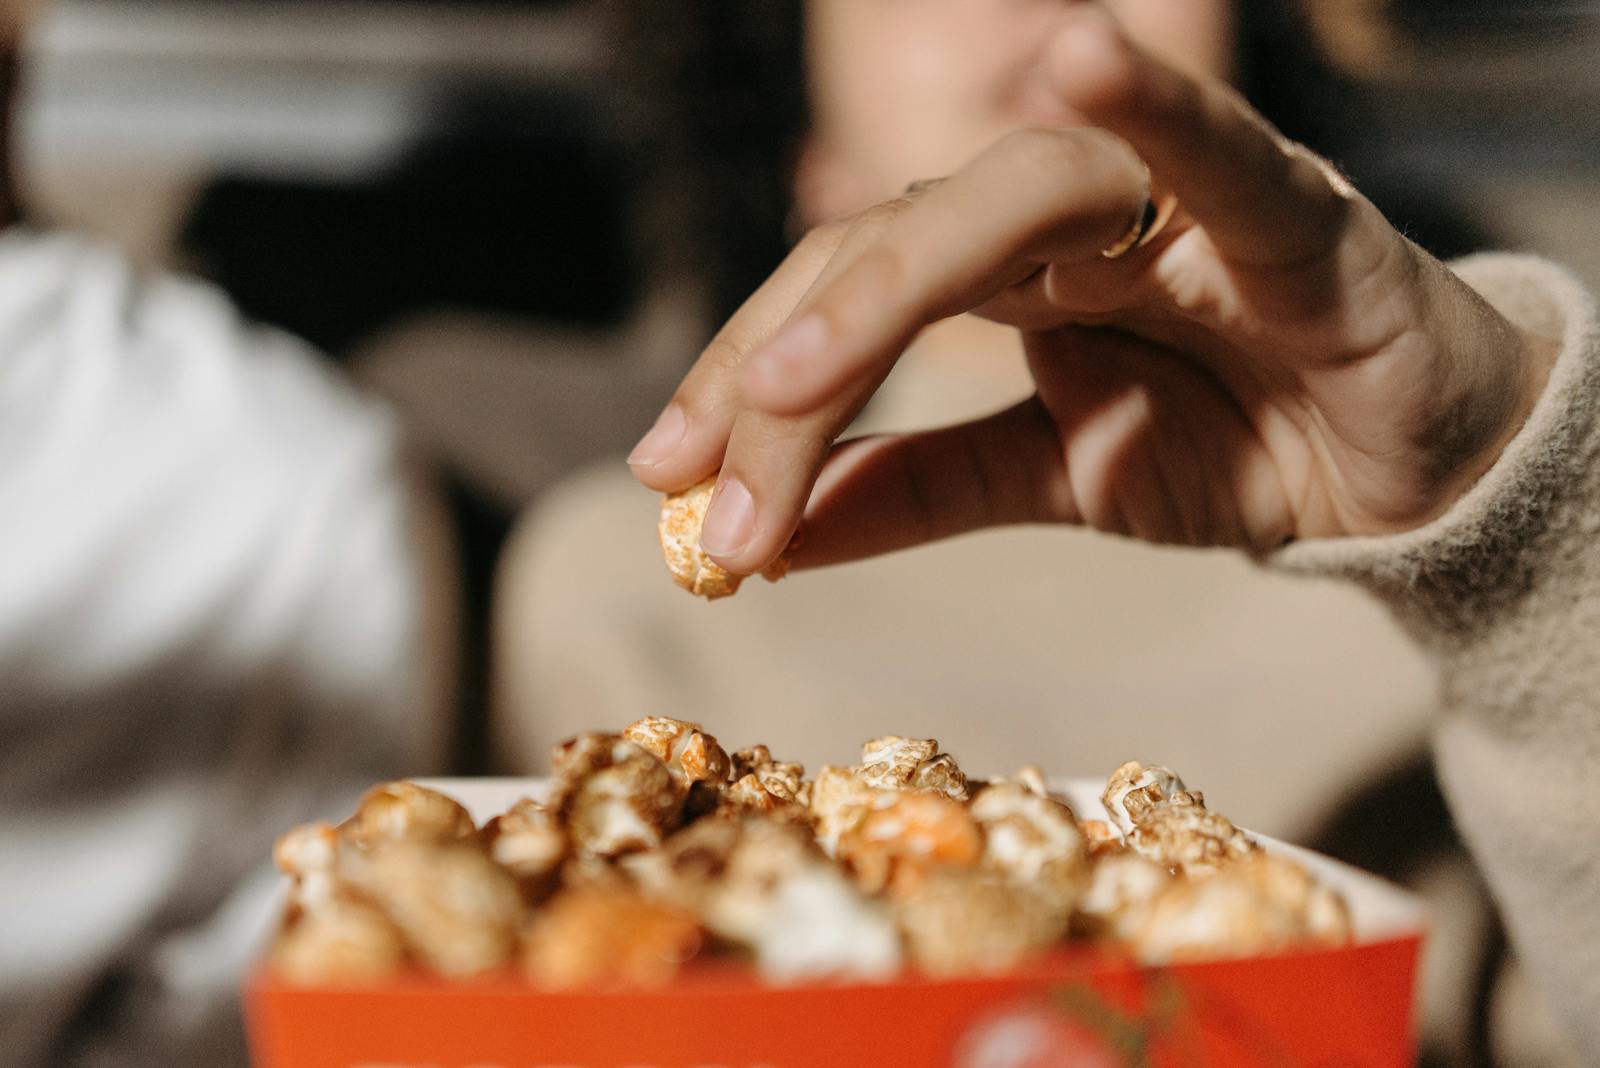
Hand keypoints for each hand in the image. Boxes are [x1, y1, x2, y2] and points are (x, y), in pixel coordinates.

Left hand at [628, 5, 1553, 573]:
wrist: (1408, 481)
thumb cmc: (1238, 446)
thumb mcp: (1048, 485)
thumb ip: (915, 493)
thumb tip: (769, 539)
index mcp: (1003, 278)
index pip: (842, 301)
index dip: (746, 380)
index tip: (667, 476)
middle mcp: (1064, 224)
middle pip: (889, 249)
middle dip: (784, 361)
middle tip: (701, 479)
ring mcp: (1169, 205)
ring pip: (1006, 199)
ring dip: (888, 285)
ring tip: (788, 376)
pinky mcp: (1287, 211)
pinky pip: (1215, 145)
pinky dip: (1152, 102)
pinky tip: (1079, 57)